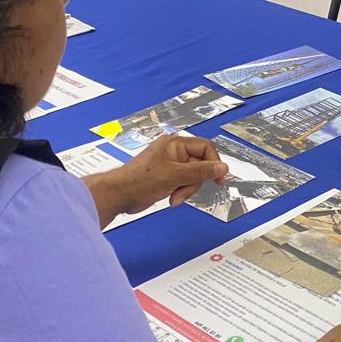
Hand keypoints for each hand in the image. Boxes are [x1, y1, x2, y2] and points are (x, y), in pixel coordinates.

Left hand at [114, 133, 229, 212]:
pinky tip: (172, 197)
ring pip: (193, 177)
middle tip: (185, 189)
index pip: (205, 148)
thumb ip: (200, 172)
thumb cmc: (137, 180)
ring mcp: (171, 165)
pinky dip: (181, 192)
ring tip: (175, 196)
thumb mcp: (174, 176)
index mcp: (174, 144)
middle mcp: (174, 152)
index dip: (214, 163)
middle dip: (194, 181)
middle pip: (200, 165)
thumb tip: (221, 168)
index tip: (218, 178)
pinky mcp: (168, 178)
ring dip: (187, 189)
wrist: (119, 195)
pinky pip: (184, 184)